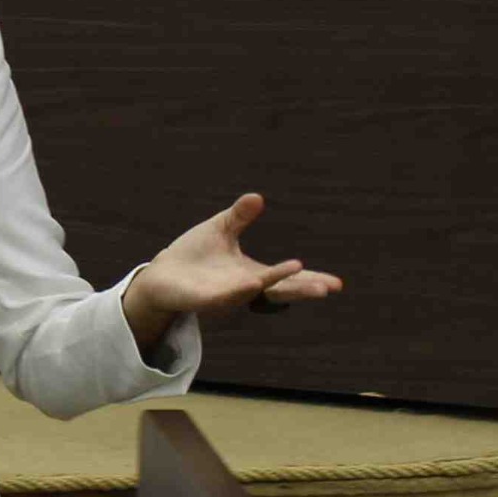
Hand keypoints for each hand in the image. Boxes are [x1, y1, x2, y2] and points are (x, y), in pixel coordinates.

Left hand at [122, 191, 341, 356]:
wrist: (161, 274)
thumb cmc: (193, 255)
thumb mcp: (220, 230)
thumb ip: (239, 217)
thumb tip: (257, 197)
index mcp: (251, 273)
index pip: (285, 278)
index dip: (309, 279)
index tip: (336, 284)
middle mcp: (243, 287)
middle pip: (278, 289)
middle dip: (302, 288)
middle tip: (328, 288)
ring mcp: (225, 295)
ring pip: (254, 291)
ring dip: (276, 283)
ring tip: (299, 271)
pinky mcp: (204, 299)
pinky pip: (224, 296)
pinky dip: (239, 290)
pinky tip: (252, 283)